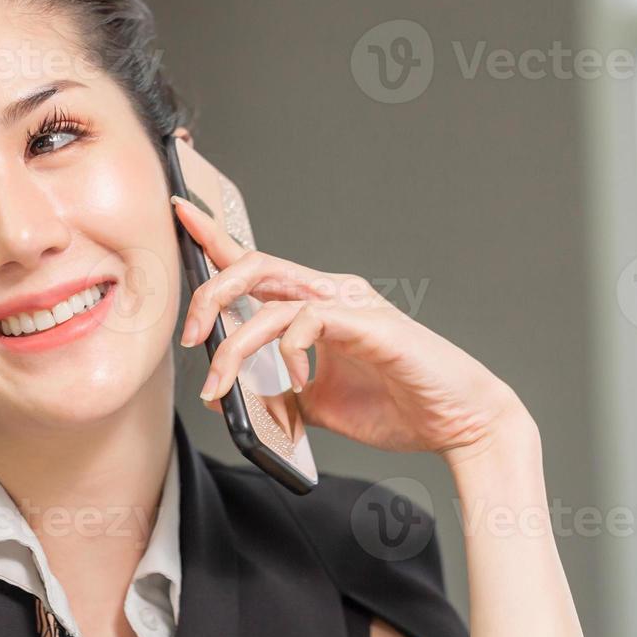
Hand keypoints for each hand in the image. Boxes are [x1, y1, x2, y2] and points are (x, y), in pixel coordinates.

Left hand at [171, 192, 532, 471]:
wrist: (457, 424)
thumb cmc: (396, 405)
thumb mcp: (313, 403)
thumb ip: (273, 392)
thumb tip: (226, 395)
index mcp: (314, 305)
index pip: (254, 263)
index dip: (214, 235)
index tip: (179, 212)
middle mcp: (330, 294)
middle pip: (253, 265)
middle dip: (209, 293)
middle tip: (190, 336)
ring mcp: (351, 305)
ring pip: (272, 297)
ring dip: (234, 343)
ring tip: (220, 381)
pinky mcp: (370, 324)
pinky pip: (310, 320)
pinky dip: (290, 350)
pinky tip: (298, 379)